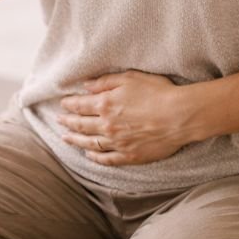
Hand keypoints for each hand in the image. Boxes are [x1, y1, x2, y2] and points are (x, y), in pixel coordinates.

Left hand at [56, 69, 196, 164]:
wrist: (180, 116)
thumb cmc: (158, 93)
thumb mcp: (130, 78)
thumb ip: (105, 82)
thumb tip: (85, 85)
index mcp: (106, 104)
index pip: (80, 105)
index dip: (69, 104)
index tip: (63, 103)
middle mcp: (107, 125)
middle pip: (81, 125)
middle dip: (67, 122)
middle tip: (58, 120)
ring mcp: (118, 143)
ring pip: (89, 143)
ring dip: (75, 140)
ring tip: (65, 138)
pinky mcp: (130, 155)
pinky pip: (107, 159)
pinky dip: (95, 157)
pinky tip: (89, 154)